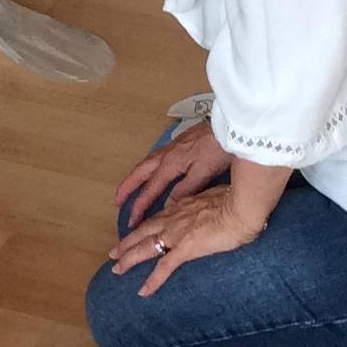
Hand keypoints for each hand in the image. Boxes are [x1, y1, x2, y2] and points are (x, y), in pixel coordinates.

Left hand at [109, 183, 265, 296]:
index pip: (158, 218)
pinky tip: (142, 291)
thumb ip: (211, 205)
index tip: (134, 233)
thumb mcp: (220, 198)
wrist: (243, 207)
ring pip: (146, 247)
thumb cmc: (239, 202)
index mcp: (183, 207)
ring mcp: (178, 233)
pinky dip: (152, 280)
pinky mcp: (186, 248)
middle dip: (127, 243)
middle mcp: (175, 218)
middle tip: (112, 253)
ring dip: (129, 259)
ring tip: (116, 270)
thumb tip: (216, 209)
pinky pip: (164, 267)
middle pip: (144, 232)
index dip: (144, 227)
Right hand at [113, 121, 233, 229]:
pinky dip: (146, 168)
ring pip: (145, 164)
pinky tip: (151, 171)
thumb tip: (167, 204)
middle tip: (117, 201)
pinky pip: (154, 158)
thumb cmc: (218, 149)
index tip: (131, 220)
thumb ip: (185, 189)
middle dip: (127, 188)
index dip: (140, 206)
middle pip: (139, 173)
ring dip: (134, 177)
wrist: (229, 126)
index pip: (150, 189)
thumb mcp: (203, 173)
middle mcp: (166, 155)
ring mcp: (171, 148)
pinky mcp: (178, 143)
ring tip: (128, 188)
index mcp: (170, 164)